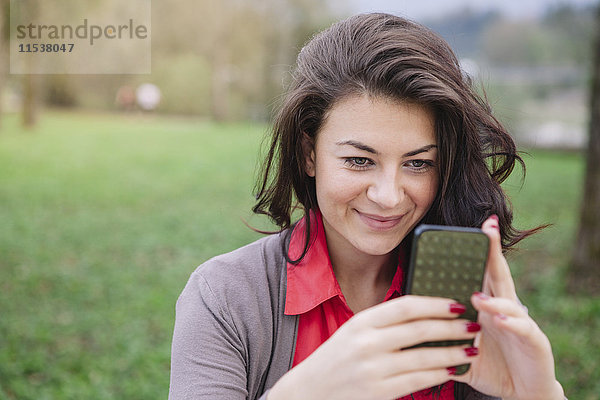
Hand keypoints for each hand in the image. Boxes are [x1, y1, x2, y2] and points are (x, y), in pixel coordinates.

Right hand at [268, 296, 479, 399]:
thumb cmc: (335, 359)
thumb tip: (425, 314)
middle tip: (473, 324)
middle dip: (451, 326)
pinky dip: (440, 374)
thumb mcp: (353, 332)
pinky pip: (418, 380)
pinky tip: (453, 369)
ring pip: (424, 356)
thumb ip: (383, 323)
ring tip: (471, 348)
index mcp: (361, 322)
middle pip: (419, 329)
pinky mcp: (379, 392)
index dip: (435, 304)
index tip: (456, 303)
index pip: (405, 306)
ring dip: (452, 352)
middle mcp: (367, 342)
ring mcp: (373, 369)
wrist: (310, 391)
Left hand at [453, 216, 564, 399]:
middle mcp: (504, 308)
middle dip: (492, 250)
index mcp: (486, 305)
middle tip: (486, 226)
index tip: (470, 227)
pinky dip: (512, 323)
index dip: (475, 251)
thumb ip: (441, 335)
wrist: (523, 391)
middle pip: (497, 274)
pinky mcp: (534, 341)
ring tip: (476, 297)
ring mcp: (521, 322)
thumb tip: (409, 327)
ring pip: (508, 301)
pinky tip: (500, 320)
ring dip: (492, 298)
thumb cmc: (491, 364)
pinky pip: (523, 329)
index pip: (478, 273)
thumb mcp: (462, 347)